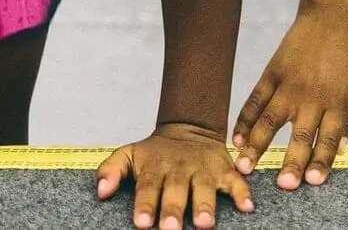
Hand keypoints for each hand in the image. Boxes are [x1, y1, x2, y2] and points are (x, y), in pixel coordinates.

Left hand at [96, 122, 253, 229]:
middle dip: (173, 209)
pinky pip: (236, 182)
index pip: (147, 186)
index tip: (141, 222)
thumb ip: (111, 170)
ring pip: (205, 188)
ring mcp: (203, 170)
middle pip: (176, 190)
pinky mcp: (224, 170)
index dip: (145, 204)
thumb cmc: (156, 152)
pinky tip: (247, 207)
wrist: (189, 128)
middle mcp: (179, 169)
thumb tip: (100, 191)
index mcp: (155, 167)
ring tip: (204, 223)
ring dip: (205, 205)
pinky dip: (242, 193)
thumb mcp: (129, 154)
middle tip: (170, 229)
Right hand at [231, 9, 347, 189]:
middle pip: (301, 134)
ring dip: (257, 145)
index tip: (312, 182)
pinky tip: (236, 138)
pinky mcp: (273, 72)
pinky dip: (244, 119)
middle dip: (292, 161)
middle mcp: (312, 96)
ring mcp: (290, 84)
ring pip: (270, 120)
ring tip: (244, 167)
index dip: (321, 161)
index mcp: (337, 103)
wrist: (331, 16)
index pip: (329, 138)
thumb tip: (341, 151)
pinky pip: (255, 100)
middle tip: (283, 184)